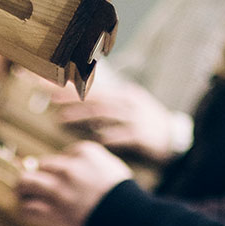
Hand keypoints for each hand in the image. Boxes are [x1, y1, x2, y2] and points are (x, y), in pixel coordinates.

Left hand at [14, 141, 131, 225]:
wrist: (130, 218)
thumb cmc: (124, 194)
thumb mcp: (111, 165)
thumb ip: (90, 160)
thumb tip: (68, 163)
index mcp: (83, 152)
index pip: (58, 156)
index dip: (56, 169)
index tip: (61, 179)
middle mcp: (67, 168)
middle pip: (37, 166)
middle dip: (34, 175)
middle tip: (31, 184)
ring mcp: (58, 191)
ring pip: (24, 184)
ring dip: (23, 190)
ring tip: (24, 195)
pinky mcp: (53, 213)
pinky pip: (27, 209)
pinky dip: (26, 210)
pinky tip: (30, 212)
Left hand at [54, 80, 178, 162]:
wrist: (176, 138)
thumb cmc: (148, 124)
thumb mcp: (131, 107)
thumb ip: (109, 105)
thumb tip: (84, 105)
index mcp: (124, 95)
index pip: (93, 88)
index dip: (71, 86)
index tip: (50, 85)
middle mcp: (128, 103)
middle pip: (95, 98)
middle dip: (71, 96)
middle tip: (49, 97)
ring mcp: (135, 119)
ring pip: (104, 115)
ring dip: (82, 116)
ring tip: (61, 118)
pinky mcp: (141, 136)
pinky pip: (120, 136)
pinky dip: (106, 137)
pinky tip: (90, 140)